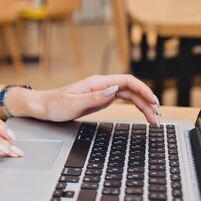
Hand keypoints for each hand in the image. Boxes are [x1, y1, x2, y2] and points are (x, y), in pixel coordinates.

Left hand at [34, 74, 160, 123]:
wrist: (43, 107)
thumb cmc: (55, 105)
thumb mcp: (73, 104)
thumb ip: (94, 98)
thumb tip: (114, 91)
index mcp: (98, 82)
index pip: (127, 81)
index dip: (143, 90)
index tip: (153, 102)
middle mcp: (103, 85)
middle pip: (132, 89)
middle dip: (147, 102)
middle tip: (157, 117)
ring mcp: (103, 92)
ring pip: (130, 96)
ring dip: (144, 105)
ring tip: (154, 118)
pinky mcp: (101, 99)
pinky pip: (123, 101)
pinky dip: (135, 106)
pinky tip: (143, 113)